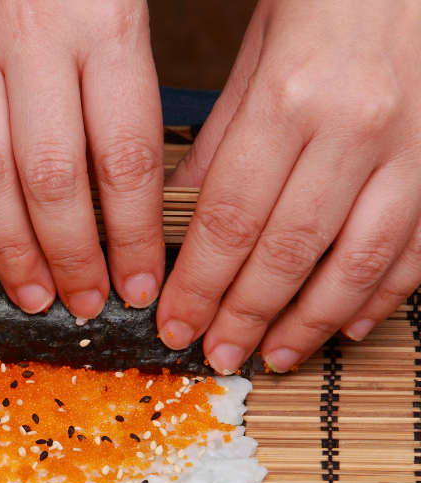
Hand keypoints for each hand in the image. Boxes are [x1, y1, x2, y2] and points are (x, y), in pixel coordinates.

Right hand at [0, 0, 164, 317]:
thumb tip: (157, 184)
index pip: (123, 154)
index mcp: (100, 20)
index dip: (135, 233)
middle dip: (74, 257)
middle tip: (90, 305)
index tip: (146, 283)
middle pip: (51, 178)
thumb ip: (137, 76)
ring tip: (35, 296)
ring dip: (10, 251)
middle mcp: (27, 39)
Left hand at [160, 0, 420, 373]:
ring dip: (310, 323)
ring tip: (274, 356)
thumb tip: (181, 217)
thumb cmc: (327, 0)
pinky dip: (380, 295)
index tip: (175, 325)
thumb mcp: (255, 56)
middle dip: (245, 317)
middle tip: (217, 355)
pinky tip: (345, 325)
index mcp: (290, 99)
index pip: (229, 219)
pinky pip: (417, 248)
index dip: (199, 286)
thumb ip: (220, 143)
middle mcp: (355, 128)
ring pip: (357, 263)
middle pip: (288, 252)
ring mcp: (413, 147)